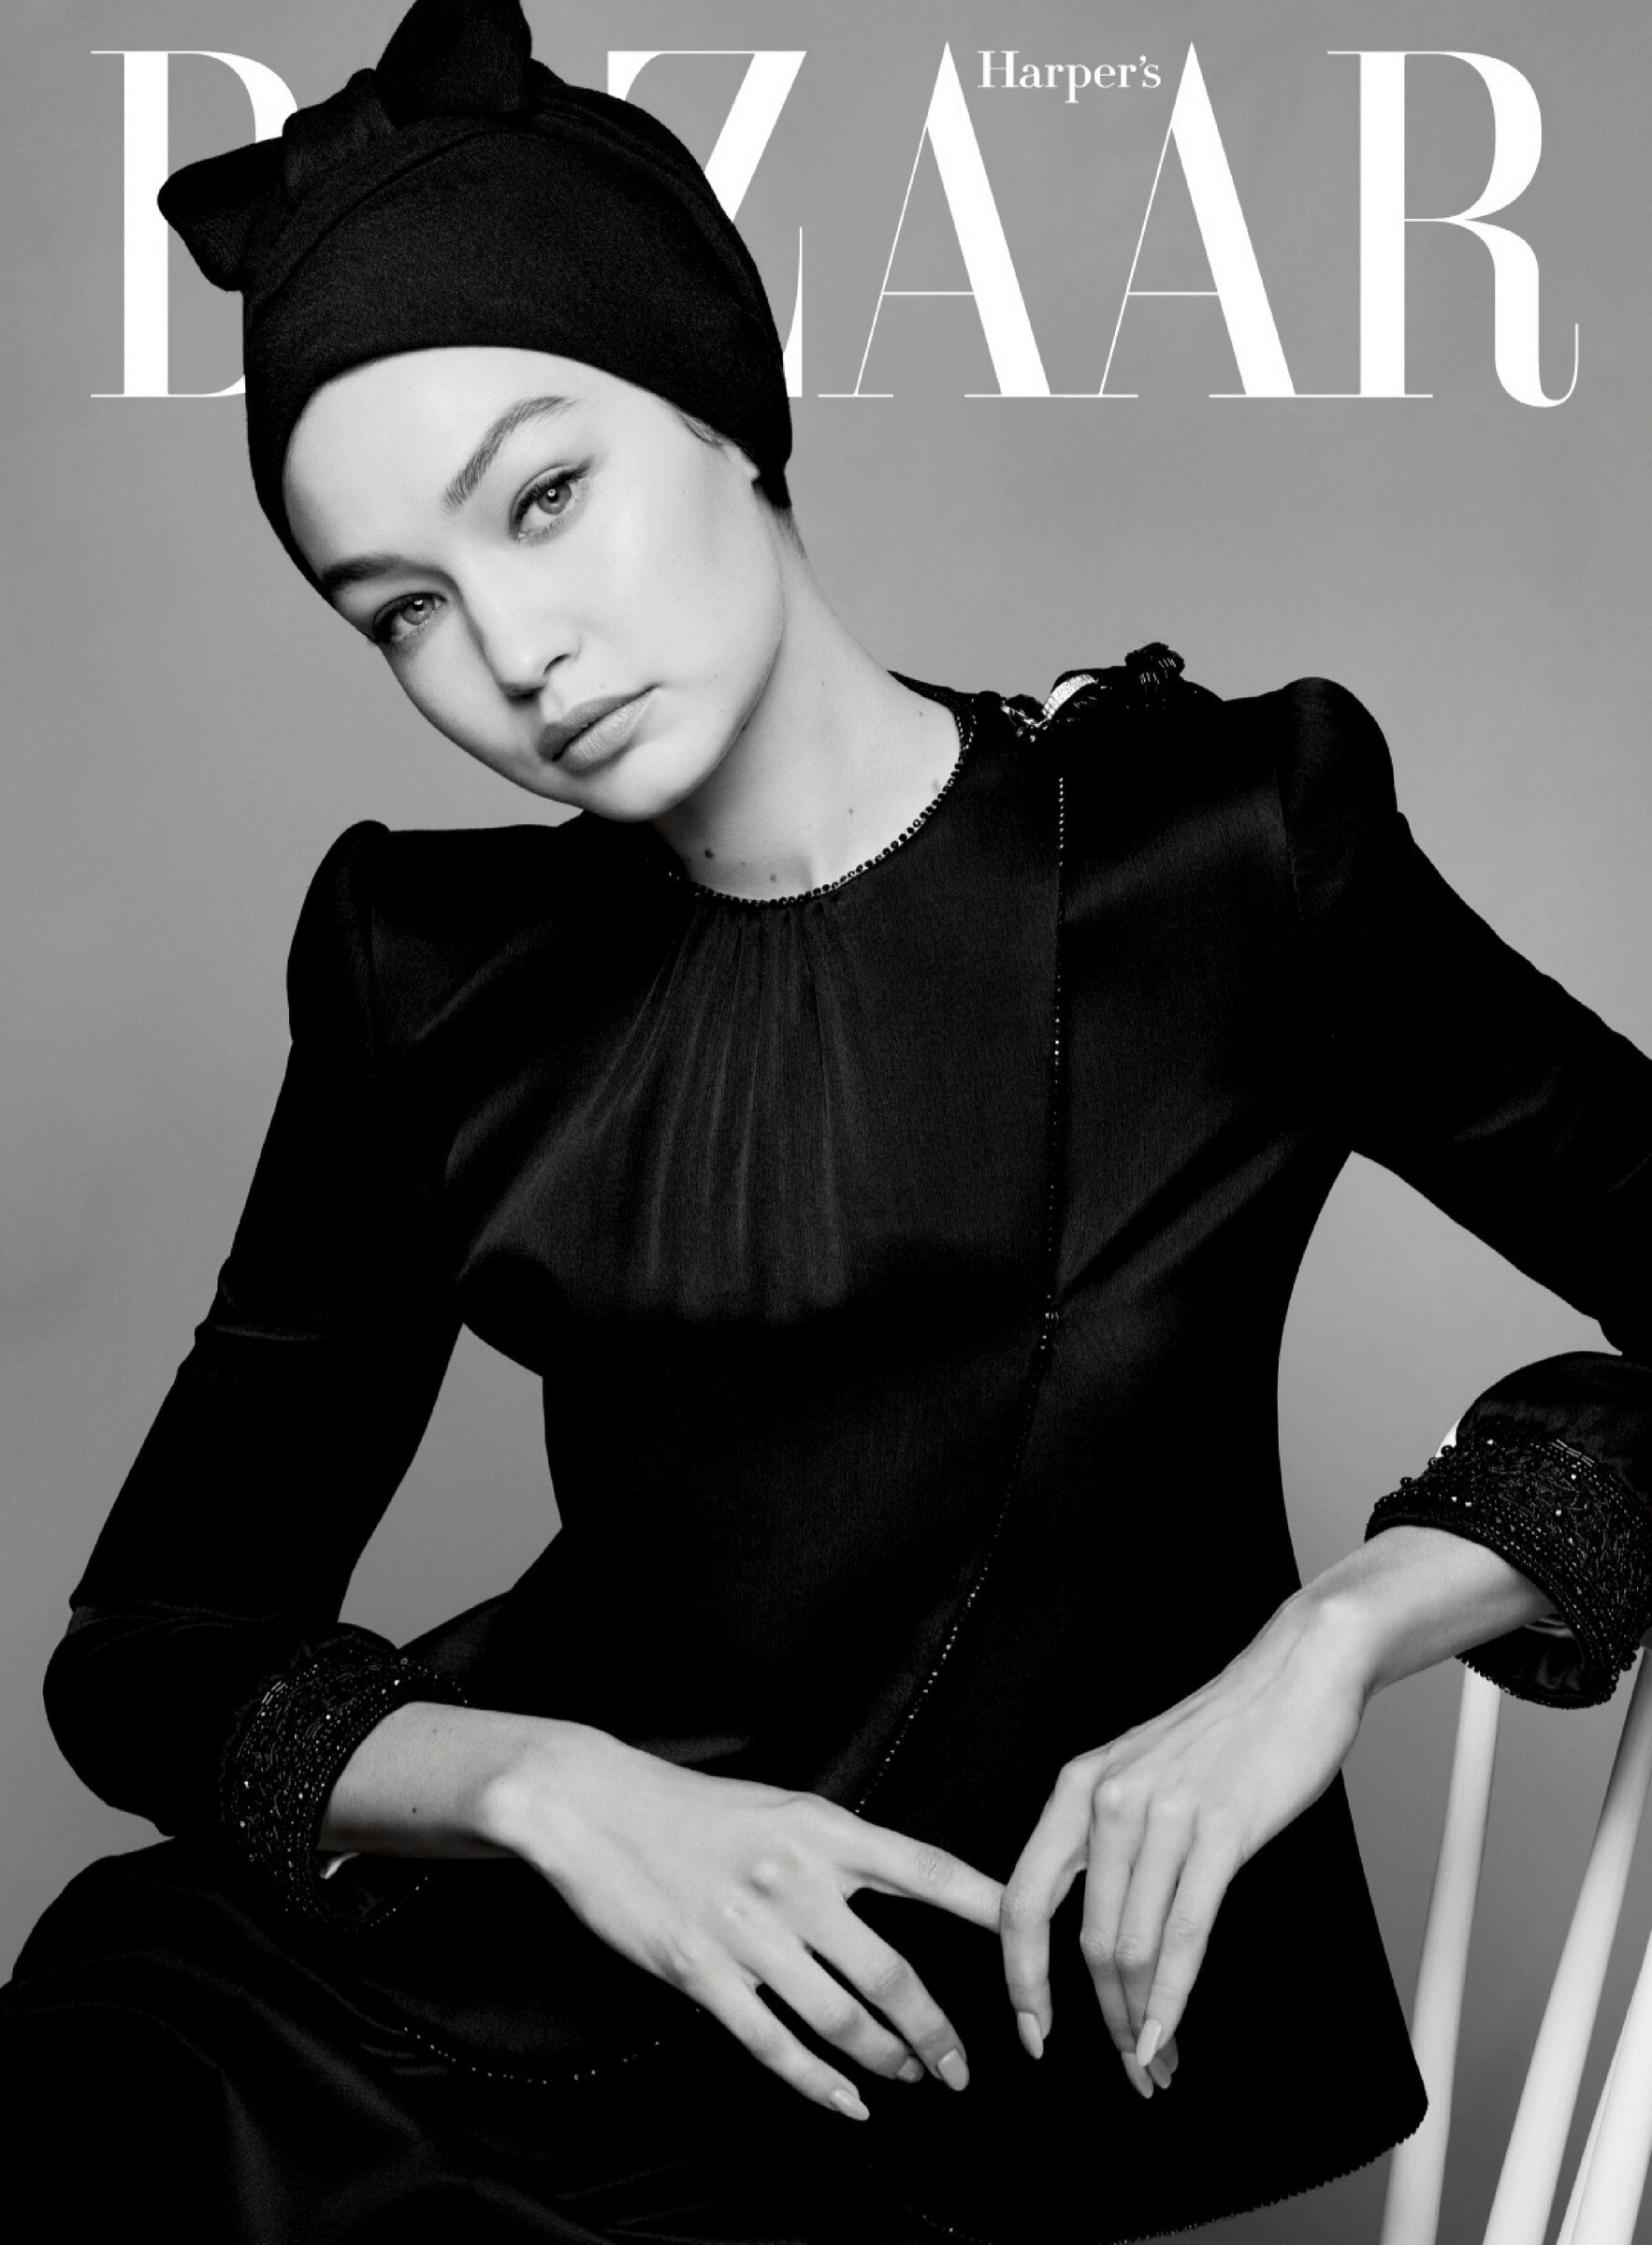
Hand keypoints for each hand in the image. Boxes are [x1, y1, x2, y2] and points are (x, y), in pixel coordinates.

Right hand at [481, 1725, 1003, 2119]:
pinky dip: (821, 2085)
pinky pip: (776, 2045)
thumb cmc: (696, 1807)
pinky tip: (850, 2103)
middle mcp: (794, 1881)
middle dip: (938, 2031)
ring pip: (841, 2020)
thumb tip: (910, 1887)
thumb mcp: (784, 1806)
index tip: (1037, 1939)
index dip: (989, 1908)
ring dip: (889, 2060)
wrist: (596, 1807)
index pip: (928, 1870)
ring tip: (916, 2080)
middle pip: (892, 1974)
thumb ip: (843, 1850)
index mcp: (822, 1829)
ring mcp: (748, 1934)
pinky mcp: (702, 1975)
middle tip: (963, 2066)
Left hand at [1001, 1592, 1367, 2097]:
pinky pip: (1184, 1934)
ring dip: (1138, 2020)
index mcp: (1077, 1789)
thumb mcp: (1141, 1774)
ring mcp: (1162, 1814)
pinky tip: (1168, 2034)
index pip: (1022, 1899)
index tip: (1033, 2030)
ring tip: (1154, 2063)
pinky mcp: (1218, 1830)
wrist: (1295, 1674)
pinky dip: (1170, 1999)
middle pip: (1083, 1939)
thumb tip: (1097, 1928)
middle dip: (1096, 2019)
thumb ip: (1110, 1839)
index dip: (1021, 1976)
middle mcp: (1106, 1800)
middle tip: (1124, 2069)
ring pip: (1130, 1946)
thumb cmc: (1226, 1733)